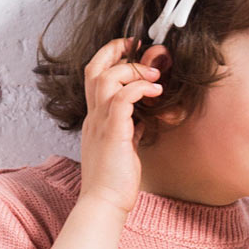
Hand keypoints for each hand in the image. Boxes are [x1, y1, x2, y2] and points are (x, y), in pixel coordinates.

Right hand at [77, 36, 168, 215]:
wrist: (104, 203)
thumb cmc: (114, 181)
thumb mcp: (122, 149)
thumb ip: (129, 131)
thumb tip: (141, 121)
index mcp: (94, 120)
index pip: (94, 77)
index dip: (110, 59)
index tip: (130, 51)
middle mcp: (93, 117)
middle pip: (93, 69)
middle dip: (114, 50)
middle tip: (138, 45)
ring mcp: (100, 124)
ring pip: (106, 79)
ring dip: (131, 70)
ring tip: (154, 76)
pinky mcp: (113, 133)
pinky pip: (122, 99)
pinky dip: (139, 89)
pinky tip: (155, 93)